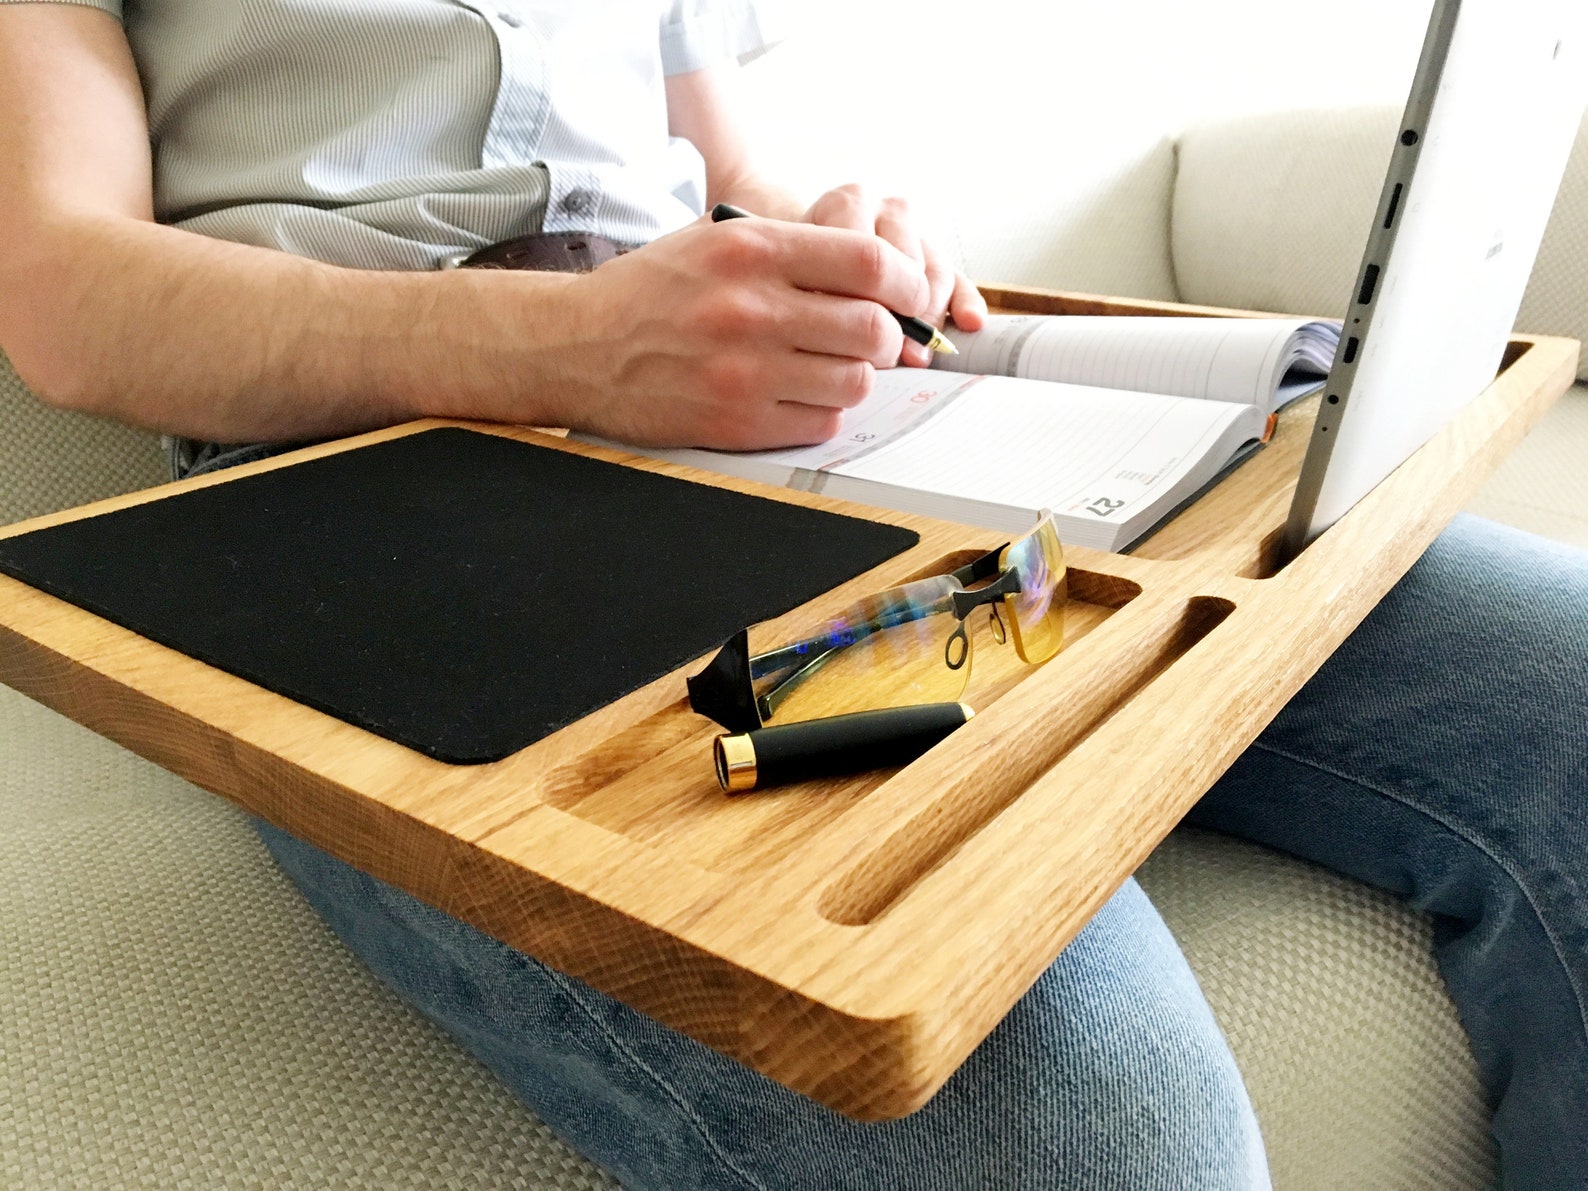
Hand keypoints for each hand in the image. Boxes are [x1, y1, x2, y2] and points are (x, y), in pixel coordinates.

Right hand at [554, 215, 931, 449]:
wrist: (576, 346)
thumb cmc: (651, 292)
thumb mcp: (716, 240)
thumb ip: (792, 249)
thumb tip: (876, 272)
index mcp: (751, 250)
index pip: (868, 263)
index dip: (906, 282)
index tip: (909, 294)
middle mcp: (750, 309)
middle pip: (872, 329)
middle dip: (886, 336)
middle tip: (872, 337)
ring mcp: (744, 372)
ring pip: (855, 382)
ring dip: (855, 376)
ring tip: (829, 366)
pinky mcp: (736, 422)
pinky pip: (821, 423)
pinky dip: (822, 411)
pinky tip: (797, 395)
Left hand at [800, 184, 987, 367]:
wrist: (805, 259)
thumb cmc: (798, 277)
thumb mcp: (797, 284)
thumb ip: (821, 303)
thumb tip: (864, 345)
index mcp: (844, 205)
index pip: (867, 255)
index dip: (865, 305)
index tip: (853, 342)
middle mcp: (884, 208)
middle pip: (906, 266)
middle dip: (899, 317)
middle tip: (887, 354)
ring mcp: (916, 231)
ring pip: (935, 275)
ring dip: (928, 319)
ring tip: (912, 355)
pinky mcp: (936, 256)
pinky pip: (958, 280)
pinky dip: (965, 304)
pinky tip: (969, 324)